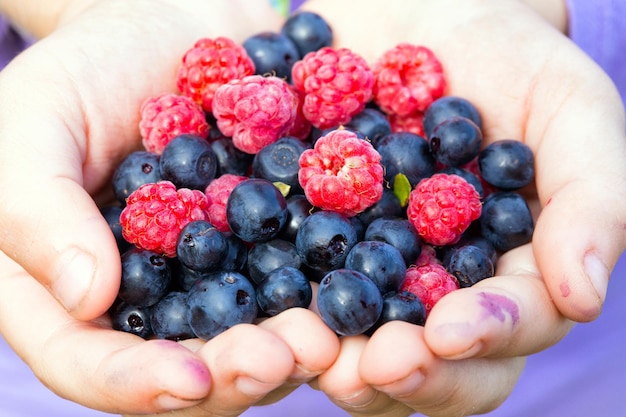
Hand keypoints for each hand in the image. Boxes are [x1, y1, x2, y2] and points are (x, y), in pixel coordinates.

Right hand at [0, 0, 340, 413]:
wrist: (172, 25)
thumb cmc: (86, 70)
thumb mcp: (33, 122)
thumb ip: (38, 210)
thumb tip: (87, 297)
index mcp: (70, 289)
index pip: (90, 362)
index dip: (136, 383)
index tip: (188, 379)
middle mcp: (152, 300)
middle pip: (188, 367)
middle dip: (235, 374)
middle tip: (281, 358)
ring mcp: (220, 277)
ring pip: (255, 337)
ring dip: (295, 349)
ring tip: (327, 337)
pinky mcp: (275, 246)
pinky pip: (303, 279)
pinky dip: (332, 290)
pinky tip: (365, 287)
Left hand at [297, 0, 625, 414]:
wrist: (420, 17)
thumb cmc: (510, 61)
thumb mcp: (570, 111)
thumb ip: (590, 201)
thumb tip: (584, 296)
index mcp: (509, 270)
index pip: (510, 327)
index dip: (485, 337)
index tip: (448, 332)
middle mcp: (440, 287)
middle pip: (433, 360)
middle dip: (407, 372)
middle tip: (372, 367)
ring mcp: (373, 270)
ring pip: (361, 342)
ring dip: (337, 360)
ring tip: (312, 354)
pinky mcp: (315, 241)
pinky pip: (293, 282)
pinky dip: (278, 302)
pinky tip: (262, 306)